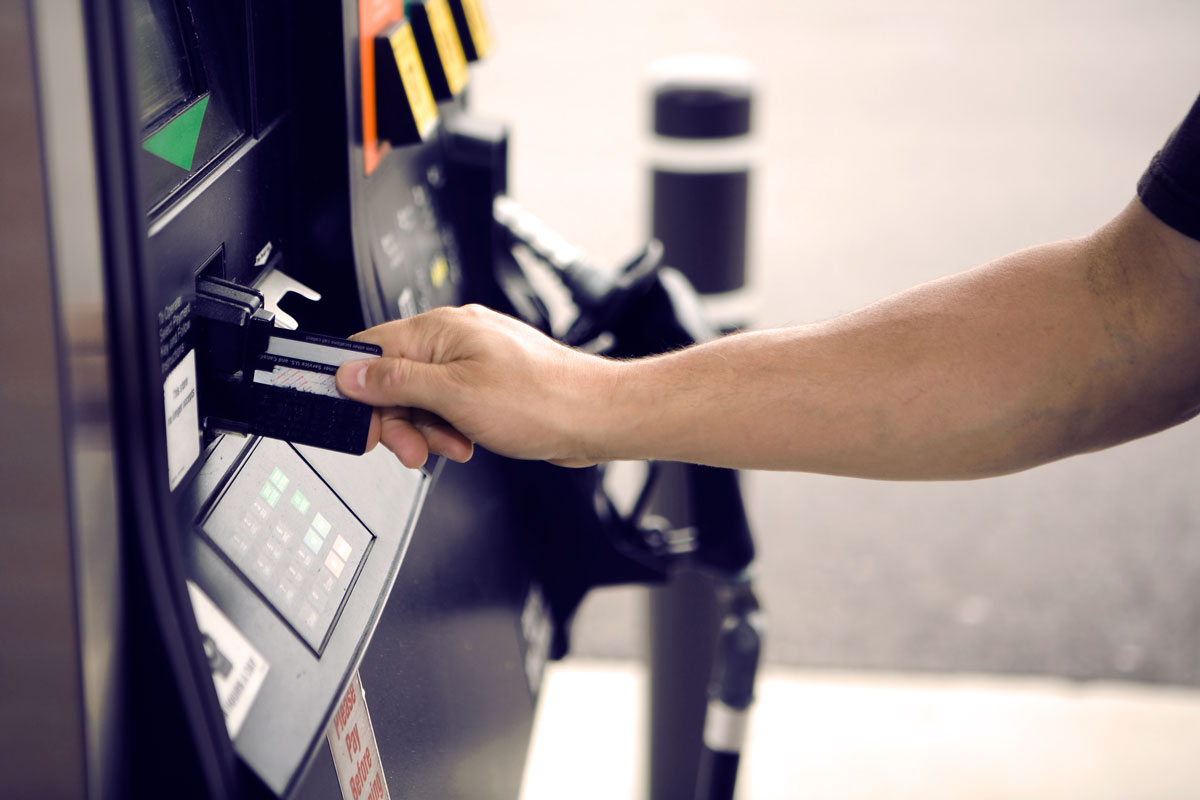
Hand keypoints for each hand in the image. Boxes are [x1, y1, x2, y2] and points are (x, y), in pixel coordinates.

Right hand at [336, 305, 617, 468]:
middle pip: (393, 380)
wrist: (595, 417)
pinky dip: (449, 428)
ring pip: (421, 399)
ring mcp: (472, 362)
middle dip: (397, 420)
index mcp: (439, 329)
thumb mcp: (454, 395)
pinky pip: (448, 407)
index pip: (370, 349)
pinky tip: (465, 441)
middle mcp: (454, 339)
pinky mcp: (487, 385)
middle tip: (409, 448)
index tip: (358, 421)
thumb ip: (396, 382)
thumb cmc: (542, 399)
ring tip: (451, 444)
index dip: (356, 388)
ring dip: (426, 430)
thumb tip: (351, 373)